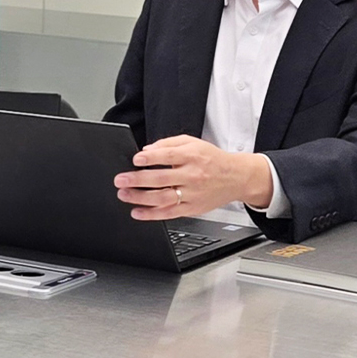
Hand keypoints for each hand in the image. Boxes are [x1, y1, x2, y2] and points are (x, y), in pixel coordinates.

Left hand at [113, 135, 272, 220]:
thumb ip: (169, 144)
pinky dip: (151, 214)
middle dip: (137, 180)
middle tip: (120, 180)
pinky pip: (169, 213)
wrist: (236, 177)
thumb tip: (147, 150)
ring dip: (140, 197)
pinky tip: (137, 212)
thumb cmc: (212, 160)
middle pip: (161, 178)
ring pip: (163, 198)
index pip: (169, 156)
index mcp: (193, 156)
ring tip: (124, 194)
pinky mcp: (192, 208)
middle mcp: (192, 176)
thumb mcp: (193, 143)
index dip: (151, 158)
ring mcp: (192, 194)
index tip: (135, 160)